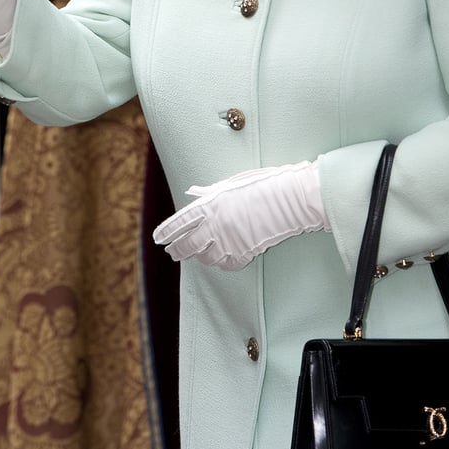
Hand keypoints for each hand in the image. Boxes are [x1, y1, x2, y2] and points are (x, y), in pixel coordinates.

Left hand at [153, 161, 327, 269]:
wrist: (290, 199)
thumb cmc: (263, 185)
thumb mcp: (231, 183)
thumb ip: (209, 192)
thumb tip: (192, 193)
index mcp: (210, 205)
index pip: (179, 223)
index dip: (165, 232)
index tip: (158, 238)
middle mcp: (215, 225)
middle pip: (187, 245)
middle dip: (177, 250)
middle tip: (173, 252)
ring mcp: (229, 241)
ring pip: (206, 258)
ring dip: (201, 256)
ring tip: (199, 254)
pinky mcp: (245, 253)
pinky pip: (227, 264)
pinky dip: (223, 263)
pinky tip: (222, 259)